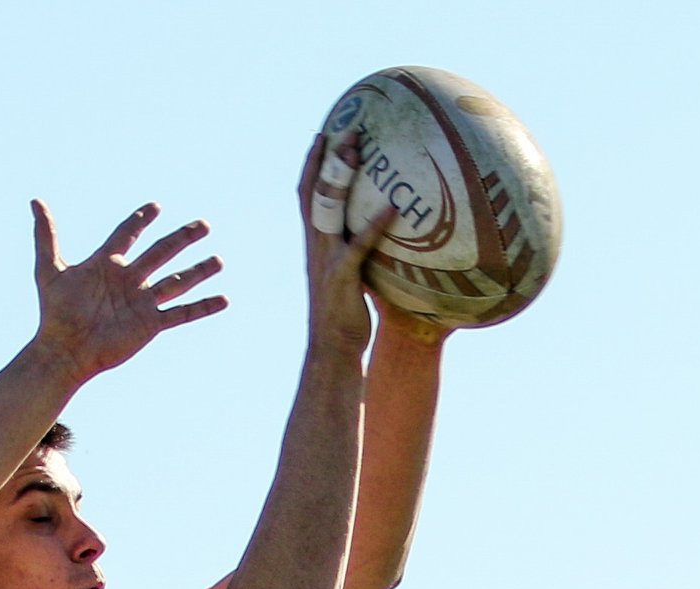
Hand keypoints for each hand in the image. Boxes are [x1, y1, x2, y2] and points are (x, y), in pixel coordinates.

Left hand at [30, 201, 227, 383]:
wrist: (64, 350)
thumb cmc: (54, 313)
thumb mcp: (49, 270)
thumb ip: (47, 235)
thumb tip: (36, 200)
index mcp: (107, 263)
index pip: (128, 234)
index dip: (141, 220)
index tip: (155, 207)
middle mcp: (128, 280)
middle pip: (161, 252)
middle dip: (182, 238)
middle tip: (203, 225)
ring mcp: (141, 302)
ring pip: (177, 281)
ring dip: (199, 271)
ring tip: (219, 260)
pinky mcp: (150, 324)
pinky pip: (181, 313)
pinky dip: (203, 307)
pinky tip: (224, 299)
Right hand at [300, 131, 397, 354]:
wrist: (332, 348)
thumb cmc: (346, 314)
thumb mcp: (351, 275)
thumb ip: (361, 250)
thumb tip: (387, 231)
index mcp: (314, 244)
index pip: (306, 195)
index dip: (312, 164)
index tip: (323, 134)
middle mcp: (316, 246)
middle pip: (315, 192)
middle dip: (328, 158)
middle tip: (346, 129)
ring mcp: (327, 260)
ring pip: (328, 209)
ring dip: (342, 176)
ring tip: (358, 149)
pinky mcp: (343, 278)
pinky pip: (359, 245)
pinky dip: (375, 224)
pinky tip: (393, 207)